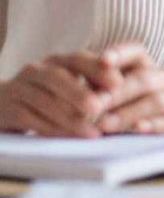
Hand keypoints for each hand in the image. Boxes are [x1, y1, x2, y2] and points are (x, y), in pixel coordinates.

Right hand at [0, 50, 122, 137]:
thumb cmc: (42, 97)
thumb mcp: (64, 87)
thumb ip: (88, 86)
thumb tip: (119, 94)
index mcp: (55, 61)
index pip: (77, 59)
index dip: (97, 68)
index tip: (118, 81)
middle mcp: (36, 70)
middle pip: (57, 77)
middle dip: (80, 92)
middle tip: (100, 106)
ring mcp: (19, 89)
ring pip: (43, 100)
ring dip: (68, 117)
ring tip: (90, 131)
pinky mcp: (6, 109)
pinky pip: (27, 118)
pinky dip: (49, 128)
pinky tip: (65, 138)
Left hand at [96, 44, 163, 136]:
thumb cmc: (143, 106)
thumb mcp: (124, 94)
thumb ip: (102, 91)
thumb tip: (68, 96)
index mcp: (147, 68)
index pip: (136, 52)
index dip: (121, 53)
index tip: (102, 60)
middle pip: (143, 79)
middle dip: (116, 93)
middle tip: (92, 106)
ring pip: (156, 100)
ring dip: (129, 113)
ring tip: (105, 125)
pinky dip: (154, 124)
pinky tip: (138, 130)